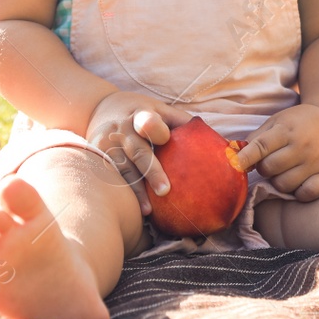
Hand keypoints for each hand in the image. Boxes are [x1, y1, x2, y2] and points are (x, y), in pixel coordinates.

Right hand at [85, 90, 193, 215]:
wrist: (99, 106)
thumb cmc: (142, 113)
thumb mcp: (161, 110)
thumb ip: (183, 124)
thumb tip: (224, 144)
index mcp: (142, 114)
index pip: (148, 121)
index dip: (155, 129)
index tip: (165, 139)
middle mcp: (122, 129)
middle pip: (137, 151)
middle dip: (150, 170)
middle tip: (165, 191)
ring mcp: (106, 144)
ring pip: (121, 169)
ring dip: (134, 190)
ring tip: (148, 211)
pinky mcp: (95, 156)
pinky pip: (109, 177)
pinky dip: (120, 193)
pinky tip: (131, 212)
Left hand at [234, 104, 318, 201]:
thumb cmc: (296, 123)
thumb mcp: (275, 122)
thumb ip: (255, 139)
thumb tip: (233, 156)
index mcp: (286, 130)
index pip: (262, 146)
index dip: (246, 157)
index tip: (234, 165)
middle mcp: (302, 146)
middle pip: (270, 168)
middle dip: (263, 168)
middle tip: (269, 162)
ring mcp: (316, 161)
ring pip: (284, 185)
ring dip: (278, 181)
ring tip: (283, 171)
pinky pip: (308, 194)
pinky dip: (299, 193)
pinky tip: (297, 183)